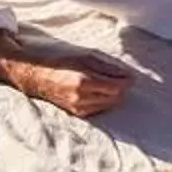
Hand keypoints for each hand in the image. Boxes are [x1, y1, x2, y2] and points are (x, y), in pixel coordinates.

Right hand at [4, 48, 134, 118]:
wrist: (40, 78)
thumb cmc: (62, 63)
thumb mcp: (86, 58)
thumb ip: (107, 67)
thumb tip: (126, 74)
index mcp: (84, 81)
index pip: (116, 87)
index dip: (127, 82)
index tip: (131, 76)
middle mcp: (82, 97)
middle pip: (115, 98)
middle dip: (122, 89)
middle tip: (122, 79)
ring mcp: (80, 107)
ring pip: (109, 105)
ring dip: (114, 96)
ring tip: (110, 84)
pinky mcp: (78, 113)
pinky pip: (100, 109)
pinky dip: (105, 101)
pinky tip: (100, 92)